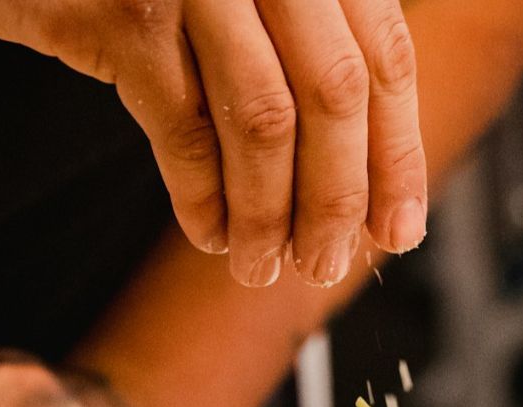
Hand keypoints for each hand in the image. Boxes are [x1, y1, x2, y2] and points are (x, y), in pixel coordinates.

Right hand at [0, 0, 426, 286]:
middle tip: (326, 264)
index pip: (383, 55)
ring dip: (269, 212)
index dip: (395, 153)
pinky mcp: (125, 15)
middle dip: (336, 197)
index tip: (397, 229)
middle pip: (333, 93)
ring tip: (261, 266)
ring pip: (262, 119)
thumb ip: (302, 43)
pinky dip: (202, 196)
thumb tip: (363, 174)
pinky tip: (209, 233)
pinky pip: (182, 128)